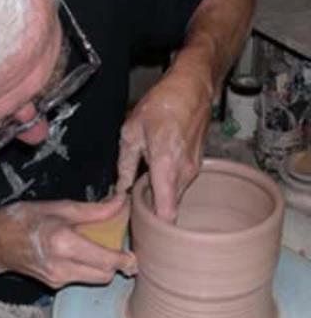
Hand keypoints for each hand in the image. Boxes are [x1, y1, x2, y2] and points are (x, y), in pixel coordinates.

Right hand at [0, 196, 135, 288]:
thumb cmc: (24, 218)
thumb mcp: (60, 207)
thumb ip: (94, 210)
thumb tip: (120, 202)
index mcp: (64, 244)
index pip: (106, 261)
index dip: (125, 260)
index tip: (135, 255)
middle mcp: (61, 267)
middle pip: (105, 275)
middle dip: (116, 263)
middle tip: (118, 245)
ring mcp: (57, 280)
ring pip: (94, 279)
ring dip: (103, 265)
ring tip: (99, 246)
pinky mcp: (53, 285)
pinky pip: (81, 278)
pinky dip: (88, 267)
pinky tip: (80, 251)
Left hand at [117, 71, 211, 221]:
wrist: (192, 88)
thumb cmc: (162, 105)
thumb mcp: (131, 132)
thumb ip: (124, 166)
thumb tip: (119, 189)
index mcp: (166, 167)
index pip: (167, 213)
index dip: (156, 227)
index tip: (142, 228)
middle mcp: (184, 174)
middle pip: (169, 209)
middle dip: (153, 211)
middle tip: (134, 205)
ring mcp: (194, 170)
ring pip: (175, 197)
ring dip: (160, 197)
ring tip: (143, 184)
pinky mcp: (197, 165)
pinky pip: (180, 184)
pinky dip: (168, 185)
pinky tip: (157, 172)